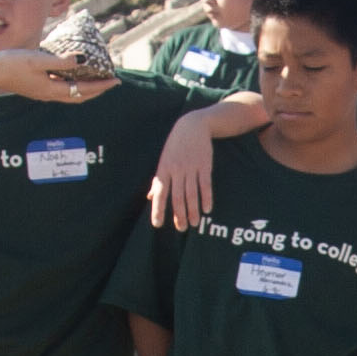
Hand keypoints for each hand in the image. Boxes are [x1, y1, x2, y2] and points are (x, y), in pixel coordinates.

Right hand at [0, 47, 119, 102]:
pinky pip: (60, 90)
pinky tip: (72, 76)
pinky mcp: (36, 88)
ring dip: (86, 89)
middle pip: (80, 96)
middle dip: (97, 90)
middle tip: (112, 82)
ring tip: (97, 80)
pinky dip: (72, 85)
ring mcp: (42, 93)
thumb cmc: (11, 64)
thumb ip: (61, 61)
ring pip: (70, 94)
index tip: (116, 81)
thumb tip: (82, 59)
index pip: (84, 89)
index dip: (101, 85)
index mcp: (52, 90)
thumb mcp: (38, 59)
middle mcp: (49, 95)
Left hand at [149, 113, 219, 229]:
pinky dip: (206, 197)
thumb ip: (158, 180)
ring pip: (191, 193)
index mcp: (164, 170)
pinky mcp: (204, 165)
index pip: (160, 192)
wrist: (192, 126)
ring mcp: (191, 168)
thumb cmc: (175, 146)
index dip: (158, 209)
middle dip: (179, 214)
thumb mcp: (163, 160)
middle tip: (181, 228)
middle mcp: (176, 170)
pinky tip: (207, 209)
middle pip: (177, 196)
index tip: (157, 224)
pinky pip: (205, 184)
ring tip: (194, 223)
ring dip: (193, 210)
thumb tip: (149, 196)